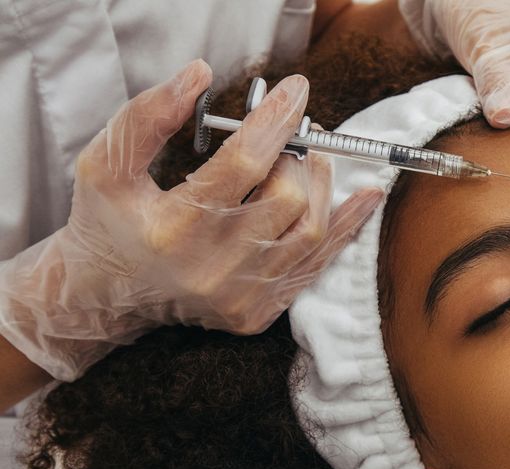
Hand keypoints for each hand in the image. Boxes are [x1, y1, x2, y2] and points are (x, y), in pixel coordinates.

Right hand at [0, 59, 382, 381]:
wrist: (109, 294)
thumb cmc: (108, 221)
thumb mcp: (105, 164)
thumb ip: (147, 117)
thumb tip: (200, 76)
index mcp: (172, 230)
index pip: (244, 165)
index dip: (275, 122)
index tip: (295, 92)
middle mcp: (211, 270)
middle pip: (288, 200)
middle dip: (297, 157)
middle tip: (293, 134)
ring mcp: (240, 297)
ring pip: (310, 232)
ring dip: (320, 186)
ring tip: (309, 158)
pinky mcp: (258, 313)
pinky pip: (316, 265)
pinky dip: (344, 227)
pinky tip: (365, 196)